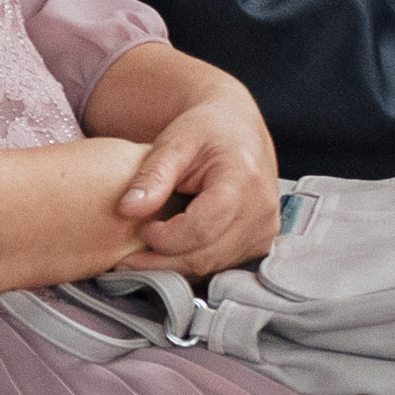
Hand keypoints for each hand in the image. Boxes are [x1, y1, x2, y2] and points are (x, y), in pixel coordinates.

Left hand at [114, 85, 279, 276]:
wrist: (237, 127)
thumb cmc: (206, 130)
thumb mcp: (175, 141)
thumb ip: (152, 175)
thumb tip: (128, 209)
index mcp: (244, 180)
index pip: (201, 228)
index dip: (166, 238)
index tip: (143, 229)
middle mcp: (261, 210)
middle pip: (207, 255)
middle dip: (164, 261)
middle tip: (131, 257)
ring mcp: (265, 230)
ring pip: (213, 266)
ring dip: (176, 267)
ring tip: (147, 254)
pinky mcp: (261, 242)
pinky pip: (222, 265)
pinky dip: (193, 262)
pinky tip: (172, 251)